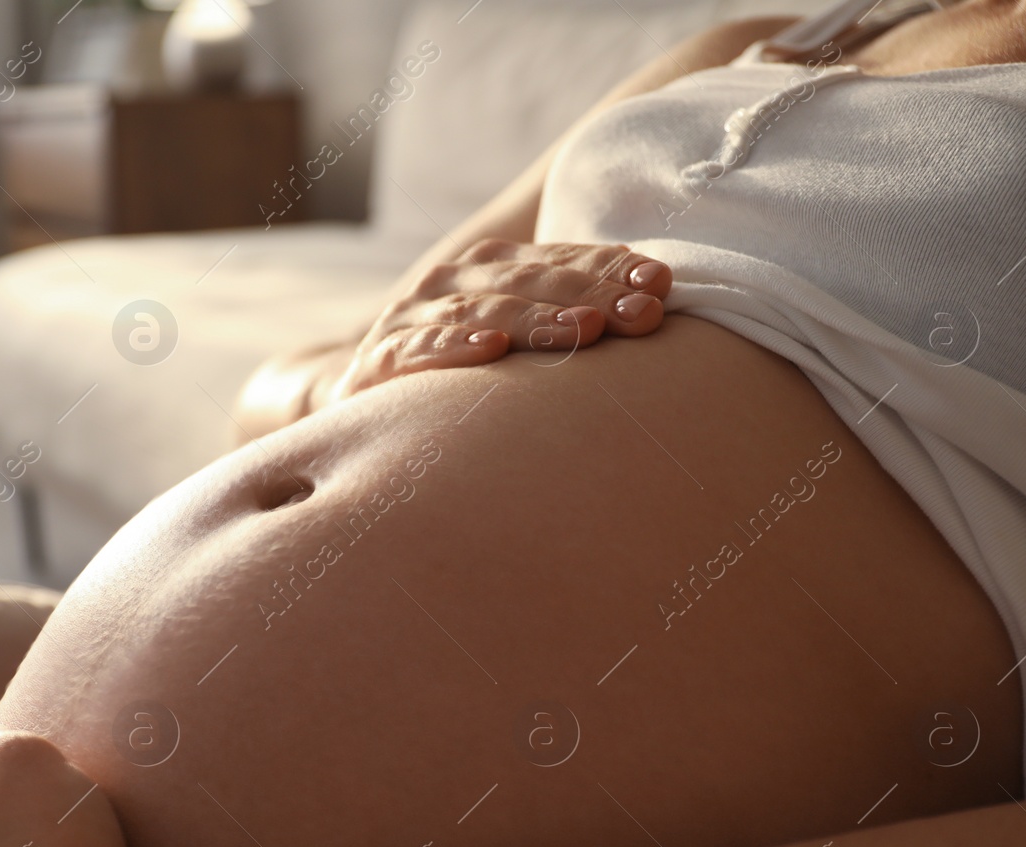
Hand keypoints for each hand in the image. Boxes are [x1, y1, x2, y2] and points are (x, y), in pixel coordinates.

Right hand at [333, 239, 670, 399]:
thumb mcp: (518, 336)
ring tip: (582, 330)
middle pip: (529, 281)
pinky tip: (490, 352)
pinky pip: (418, 351)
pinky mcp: (378, 361)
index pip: (561, 259)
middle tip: (640, 313)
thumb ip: (574, 310)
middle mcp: (452, 280)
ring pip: (482, 310)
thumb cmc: (461, 373)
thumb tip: (658, 290)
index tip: (660, 283)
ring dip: (534, 319)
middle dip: (589, 295)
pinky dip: (452, 348)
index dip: (609, 268)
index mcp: (492, 265)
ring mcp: (412, 317)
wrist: (366, 408)